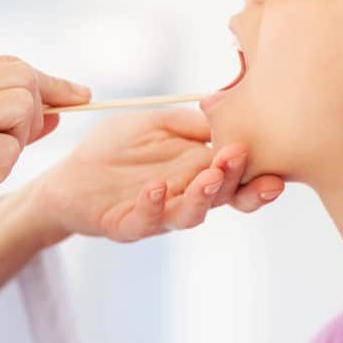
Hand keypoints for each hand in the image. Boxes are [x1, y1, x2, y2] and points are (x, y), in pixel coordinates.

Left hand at [33, 108, 284, 243]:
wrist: (67, 177)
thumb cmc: (113, 150)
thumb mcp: (155, 124)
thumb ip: (191, 123)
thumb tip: (228, 116)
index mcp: (198, 174)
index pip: (237, 179)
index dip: (258, 178)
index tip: (276, 170)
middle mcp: (184, 198)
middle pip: (221, 199)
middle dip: (236, 183)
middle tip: (240, 162)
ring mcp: (156, 215)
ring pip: (189, 215)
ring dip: (202, 196)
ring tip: (208, 176)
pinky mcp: (125, 225)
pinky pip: (143, 222)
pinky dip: (152, 206)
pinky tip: (155, 189)